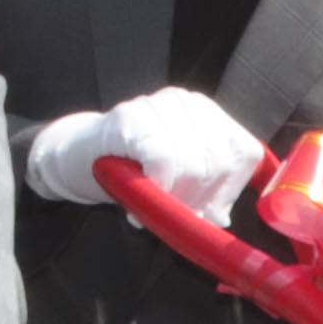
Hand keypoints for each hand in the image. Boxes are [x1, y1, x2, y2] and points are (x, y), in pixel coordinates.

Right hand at [24, 86, 263, 224]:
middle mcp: (189, 103)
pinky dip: (155, 185)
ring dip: (173, 198)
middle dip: (198, 199)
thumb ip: (206, 197)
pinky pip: (163, 160)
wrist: (77, 156)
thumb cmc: (133, 170)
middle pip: (220, 163)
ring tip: (149, 202)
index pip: (245, 153)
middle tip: (169, 210)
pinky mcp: (131, 116)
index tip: (205, 210)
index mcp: (209, 115)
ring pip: (195, 165)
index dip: (228, 190)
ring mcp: (160, 105)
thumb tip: (221, 220)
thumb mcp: (178, 184)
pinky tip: (139, 191)